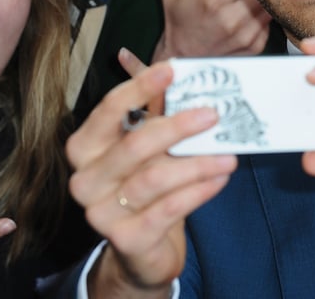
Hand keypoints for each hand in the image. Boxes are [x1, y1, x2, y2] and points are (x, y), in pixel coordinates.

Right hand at [66, 63, 236, 294]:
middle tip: (213, 115)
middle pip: (134, 145)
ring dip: (197, 164)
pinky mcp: (125, 239)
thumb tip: (176, 67)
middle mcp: (85, 179)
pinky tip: (219, 179)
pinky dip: (198, 192)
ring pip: (154, 179)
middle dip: (177, 127)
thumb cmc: (145, 183)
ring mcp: (100, 212)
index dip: (139, 87)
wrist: (141, 247)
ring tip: (229, 156)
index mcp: (85, 147)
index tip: (171, 70)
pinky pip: (167, 210)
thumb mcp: (147, 145)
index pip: (108, 110)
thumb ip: (156, 110)